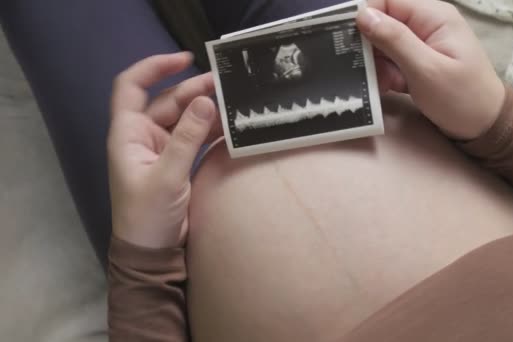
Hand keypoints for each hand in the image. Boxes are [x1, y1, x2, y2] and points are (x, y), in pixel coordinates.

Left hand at [107, 52, 218, 247]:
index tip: (185, 59)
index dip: (154, 67)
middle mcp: (144, 136)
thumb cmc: (147, 215)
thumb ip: (187, 138)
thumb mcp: (167, 176)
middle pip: (169, 101)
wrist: (151, 252)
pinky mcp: (179, 162)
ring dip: (207, 110)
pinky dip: (212, 131)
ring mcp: (163, 149)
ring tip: (235, 102)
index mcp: (129, 134)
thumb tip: (206, 102)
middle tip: (226, 84)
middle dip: (195, 90)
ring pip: (186, 118)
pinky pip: (196, 138)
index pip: (132, 87)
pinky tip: (231, 126)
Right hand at [357, 0, 505, 139]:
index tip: (347, 38)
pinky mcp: (417, 61)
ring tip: (384, 83)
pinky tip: (388, 87)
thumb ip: (394, 40)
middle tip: (367, 69)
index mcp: (433, 16)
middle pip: (383, 21)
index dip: (364, 14)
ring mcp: (421, 43)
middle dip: (370, 45)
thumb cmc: (460, 98)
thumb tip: (363, 14)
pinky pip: (391, 59)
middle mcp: (426, 23)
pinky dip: (385, 73)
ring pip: (383, 43)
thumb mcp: (425, 69)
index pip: (388, 0)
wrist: (484, 126)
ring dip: (377, 63)